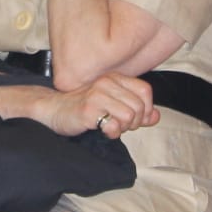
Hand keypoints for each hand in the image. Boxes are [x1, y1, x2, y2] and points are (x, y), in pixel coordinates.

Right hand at [36, 72, 157, 138]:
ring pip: (130, 116)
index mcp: (114, 78)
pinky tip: (100, 129)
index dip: (146, 108)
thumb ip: (136, 111)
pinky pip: (114, 125)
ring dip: (122, 128)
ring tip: (109, 126)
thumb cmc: (84, 109)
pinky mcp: (88, 109)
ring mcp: (97, 95)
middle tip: (119, 125)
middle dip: (134, 122)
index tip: (135, 118)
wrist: (54, 111)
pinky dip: (111, 132)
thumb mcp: (113, 107)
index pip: (145, 90)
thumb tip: (156, 116)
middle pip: (139, 106)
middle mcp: (107, 82)